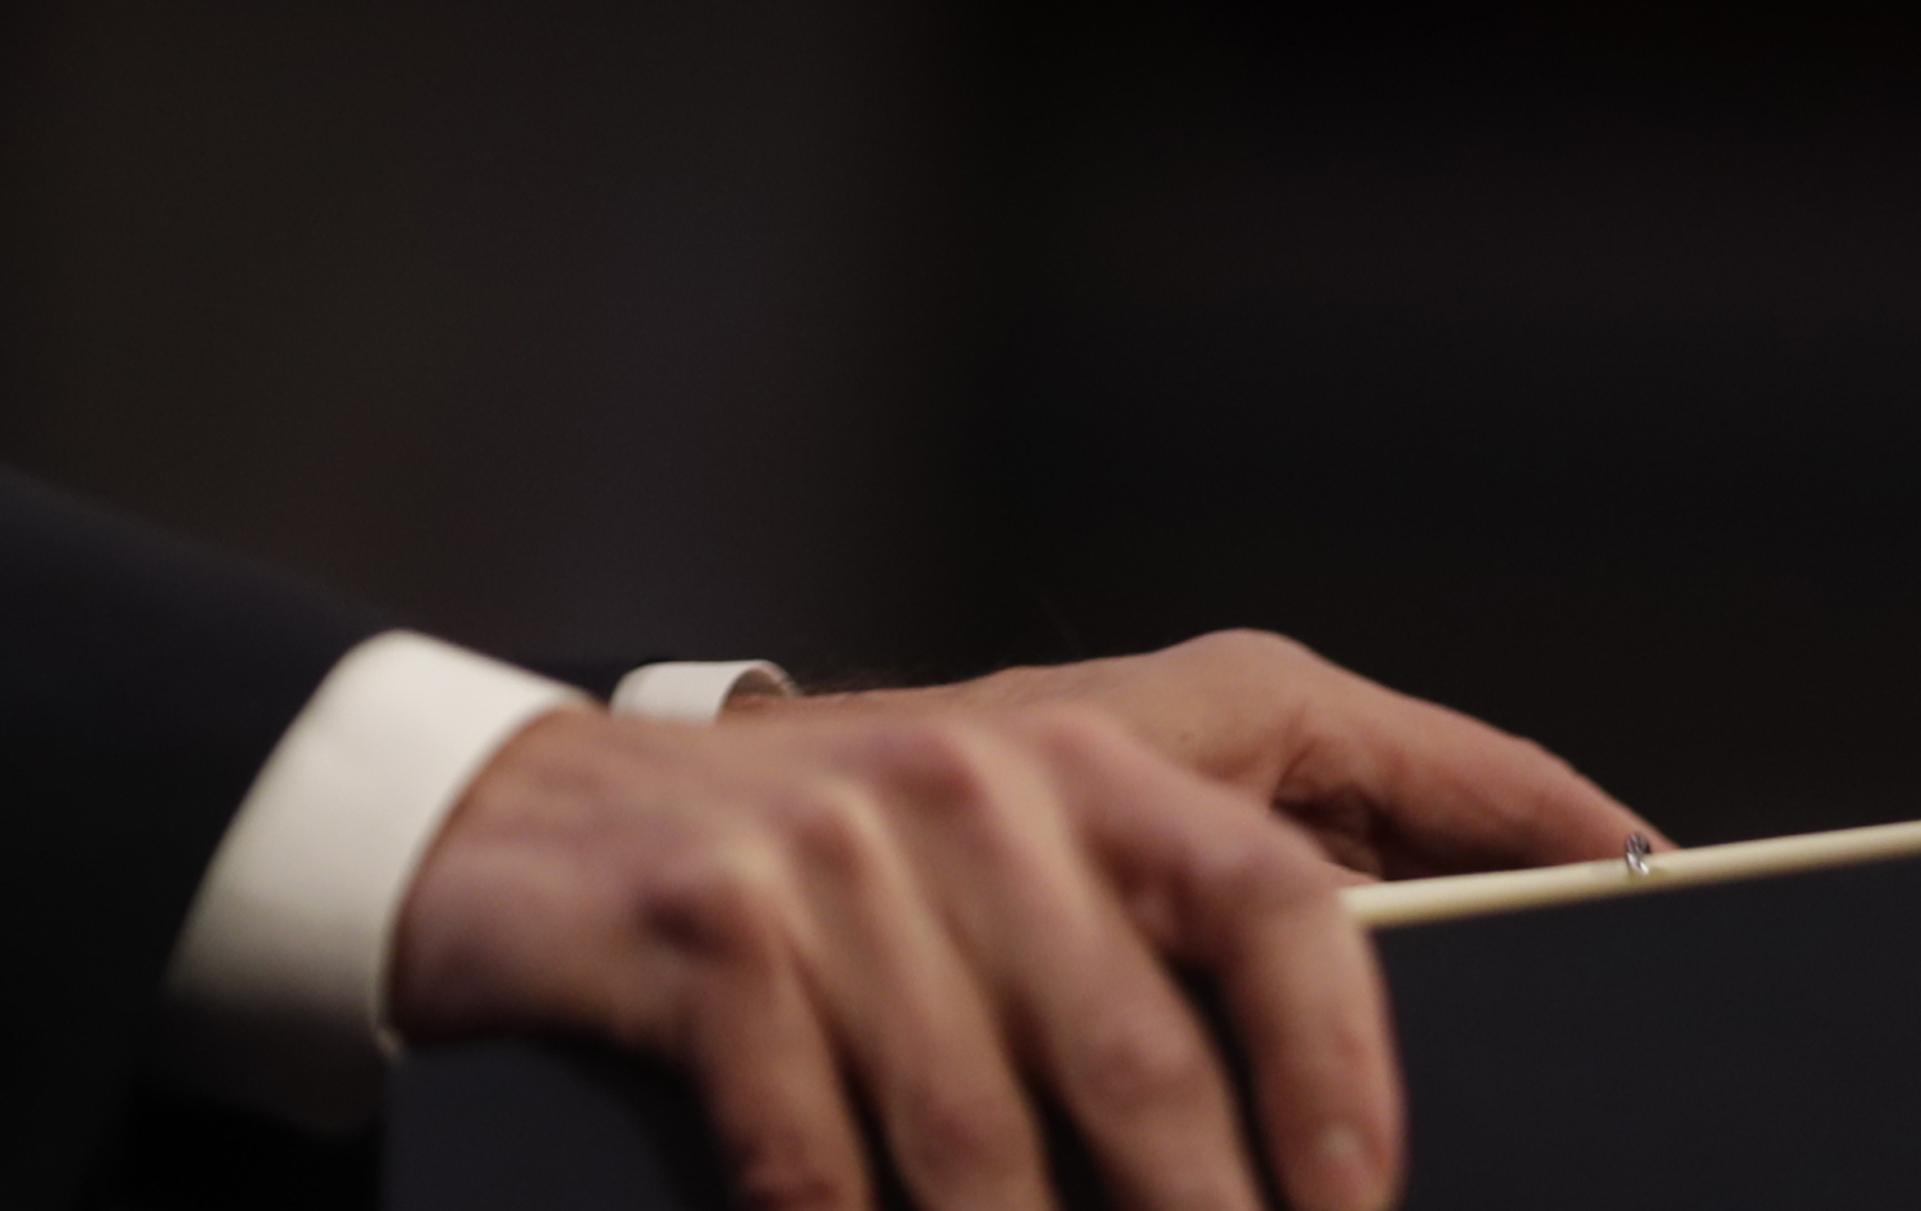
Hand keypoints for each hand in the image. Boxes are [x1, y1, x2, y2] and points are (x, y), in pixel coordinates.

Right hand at [384, 637, 1654, 1210]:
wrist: (523, 828)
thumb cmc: (824, 858)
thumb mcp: (1008, 831)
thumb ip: (1184, 896)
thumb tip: (1386, 1090)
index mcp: (1085, 752)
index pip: (1282, 894)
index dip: (1364, 1052)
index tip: (1397, 1184)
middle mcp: (972, 781)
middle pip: (1146, 1058)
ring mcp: (834, 853)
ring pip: (987, 1140)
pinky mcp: (707, 931)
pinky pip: (820, 1153)